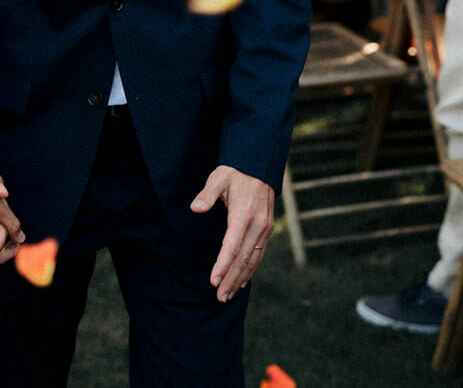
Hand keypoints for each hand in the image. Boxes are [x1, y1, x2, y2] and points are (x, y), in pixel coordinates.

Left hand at [191, 165, 276, 302]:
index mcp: (244, 215)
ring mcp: (264, 229)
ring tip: (228, 295)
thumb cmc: (234, 173)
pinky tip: (242, 283)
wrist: (258, 166)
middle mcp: (258, 226)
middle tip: (220, 297)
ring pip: (253, 261)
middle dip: (231, 280)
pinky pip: (258, 255)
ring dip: (240, 279)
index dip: (223, 265)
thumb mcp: (218, 178)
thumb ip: (207, 195)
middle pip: (243, 259)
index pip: (232, 246)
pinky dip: (250, 271)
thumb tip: (195, 208)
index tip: (214, 281)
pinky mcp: (267, 230)